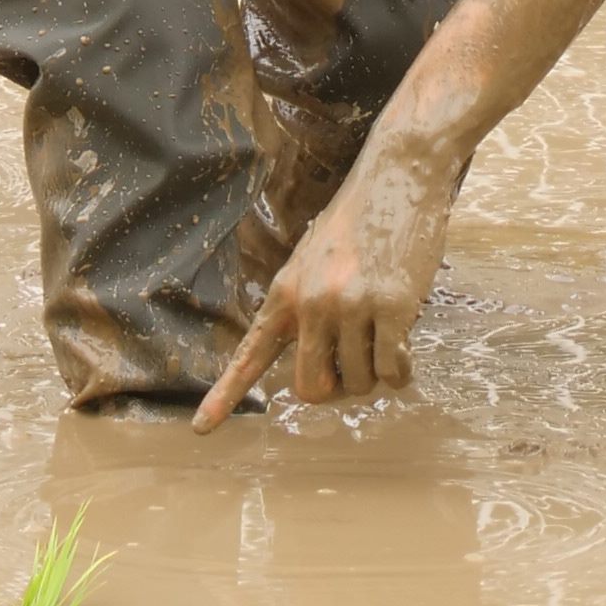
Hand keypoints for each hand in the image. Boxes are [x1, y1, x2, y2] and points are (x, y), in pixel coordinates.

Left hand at [200, 140, 467, 424]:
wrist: (397, 175)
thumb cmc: (359, 221)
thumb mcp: (313, 261)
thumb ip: (306, 309)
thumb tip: (321, 370)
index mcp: (285, 293)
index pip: (250, 354)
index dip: (224, 396)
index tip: (200, 429)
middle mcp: (311, 303)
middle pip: (311, 388)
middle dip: (337, 389)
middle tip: (356, 366)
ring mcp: (350, 305)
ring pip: (360, 384)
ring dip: (376, 374)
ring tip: (385, 335)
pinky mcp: (391, 307)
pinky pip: (393, 372)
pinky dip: (401, 371)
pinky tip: (405, 342)